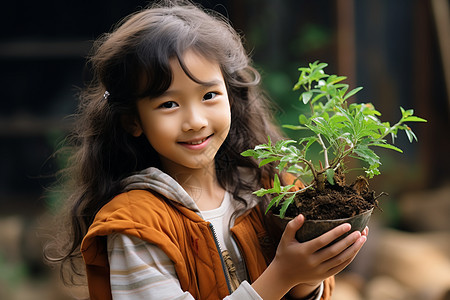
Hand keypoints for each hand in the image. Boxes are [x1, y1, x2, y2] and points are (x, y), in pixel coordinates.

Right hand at [252, 215, 367, 299]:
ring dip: (353, 249)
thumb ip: (292, 226)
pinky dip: (349, 258)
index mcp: (304, 251)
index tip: (348, 225)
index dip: (336, 233)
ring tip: (363, 238)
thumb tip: (302, 215)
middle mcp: (313, 262)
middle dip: (349, 241)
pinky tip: (356, 249)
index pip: (323, 241)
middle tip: (360, 231)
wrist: (283, 275)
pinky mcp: (323, 276)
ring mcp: (319, 270)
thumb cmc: (284, 253)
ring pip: (340, 260)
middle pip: (335, 251)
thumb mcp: (285, 239)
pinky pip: (340, 267)